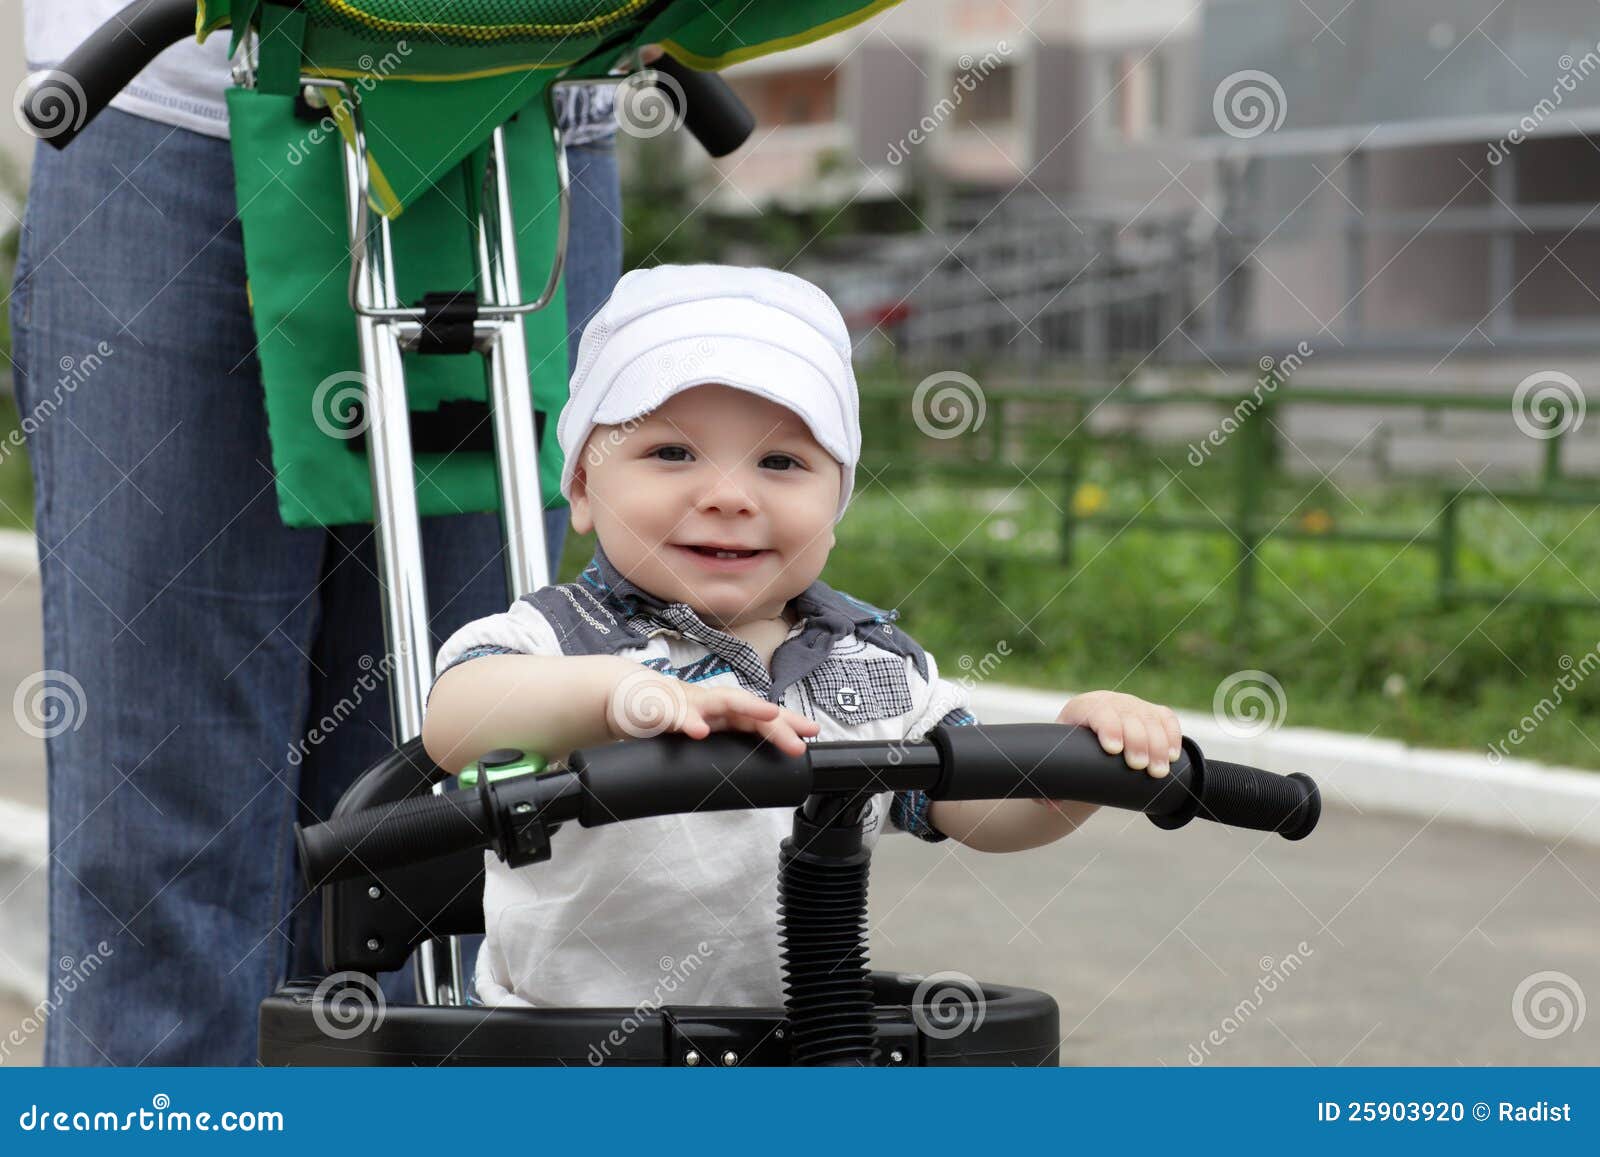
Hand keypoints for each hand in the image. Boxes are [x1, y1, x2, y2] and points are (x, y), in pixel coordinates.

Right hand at [606, 666, 819, 755]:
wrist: (623, 698)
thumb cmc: (667, 717)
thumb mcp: (700, 733)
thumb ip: (721, 747)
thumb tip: (749, 774)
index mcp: (722, 712)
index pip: (760, 716)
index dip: (785, 724)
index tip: (812, 733)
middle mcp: (710, 703)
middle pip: (750, 707)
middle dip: (776, 721)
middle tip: (799, 738)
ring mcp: (687, 703)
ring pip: (720, 701)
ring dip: (746, 706)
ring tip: (767, 715)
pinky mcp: (659, 709)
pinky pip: (675, 714)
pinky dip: (687, 721)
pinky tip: (698, 732)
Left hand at [1057, 690, 1181, 776]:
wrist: (1088, 737)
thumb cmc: (1070, 753)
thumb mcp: (1056, 763)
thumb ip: (1048, 786)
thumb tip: (1052, 805)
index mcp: (1082, 708)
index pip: (1098, 711)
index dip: (1108, 727)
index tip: (1113, 750)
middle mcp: (1110, 702)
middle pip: (1129, 716)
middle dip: (1137, 741)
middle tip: (1139, 767)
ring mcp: (1134, 706)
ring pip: (1150, 719)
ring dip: (1158, 746)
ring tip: (1158, 772)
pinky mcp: (1152, 713)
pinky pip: (1167, 719)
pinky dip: (1172, 736)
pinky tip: (1173, 756)